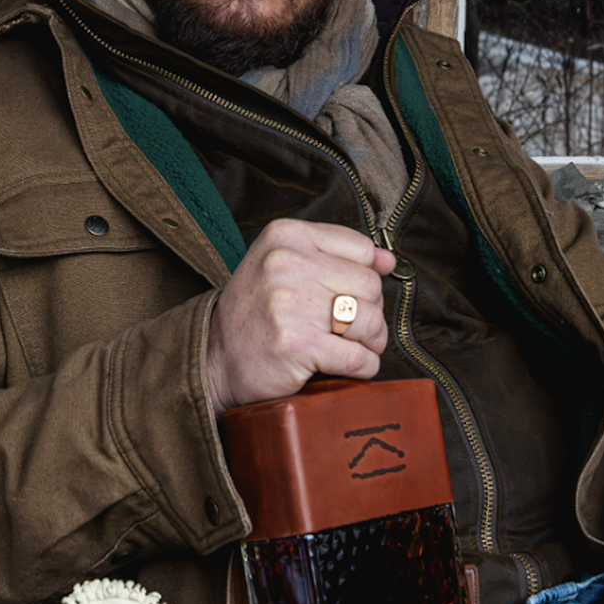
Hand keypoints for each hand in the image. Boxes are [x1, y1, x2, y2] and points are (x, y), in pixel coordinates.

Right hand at [205, 219, 396, 412]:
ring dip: (370, 341)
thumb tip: (387, 260)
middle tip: (349, 328)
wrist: (215, 359)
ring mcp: (290, 305)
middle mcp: (285, 264)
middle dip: (370, 312)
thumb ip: (335, 255)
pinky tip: (346, 367)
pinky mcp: (298, 345)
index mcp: (284, 236)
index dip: (364, 277)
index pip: (361, 249)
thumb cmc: (255, 313)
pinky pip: (359, 357)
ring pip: (370, 320)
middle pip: (370, 285)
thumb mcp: (283, 265)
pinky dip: (363, 366)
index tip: (348, 294)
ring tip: (349, 346)